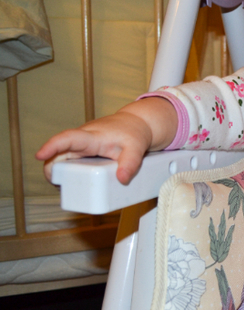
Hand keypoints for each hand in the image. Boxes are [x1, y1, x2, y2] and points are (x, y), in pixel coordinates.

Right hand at [35, 97, 177, 184]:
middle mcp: (83, 139)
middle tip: (57, 184)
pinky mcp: (83, 149)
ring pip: (61, 156)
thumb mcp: (136, 148)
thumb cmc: (133, 133)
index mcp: (93, 136)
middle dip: (51, 168)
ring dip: (58, 170)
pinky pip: (68, 158)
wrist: (136, 124)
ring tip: (64, 186)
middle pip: (59, 152)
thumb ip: (131, 164)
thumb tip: (122, 179)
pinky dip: (66, 168)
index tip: (40, 155)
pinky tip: (71, 180)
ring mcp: (81, 144)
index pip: (68, 138)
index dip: (53, 146)